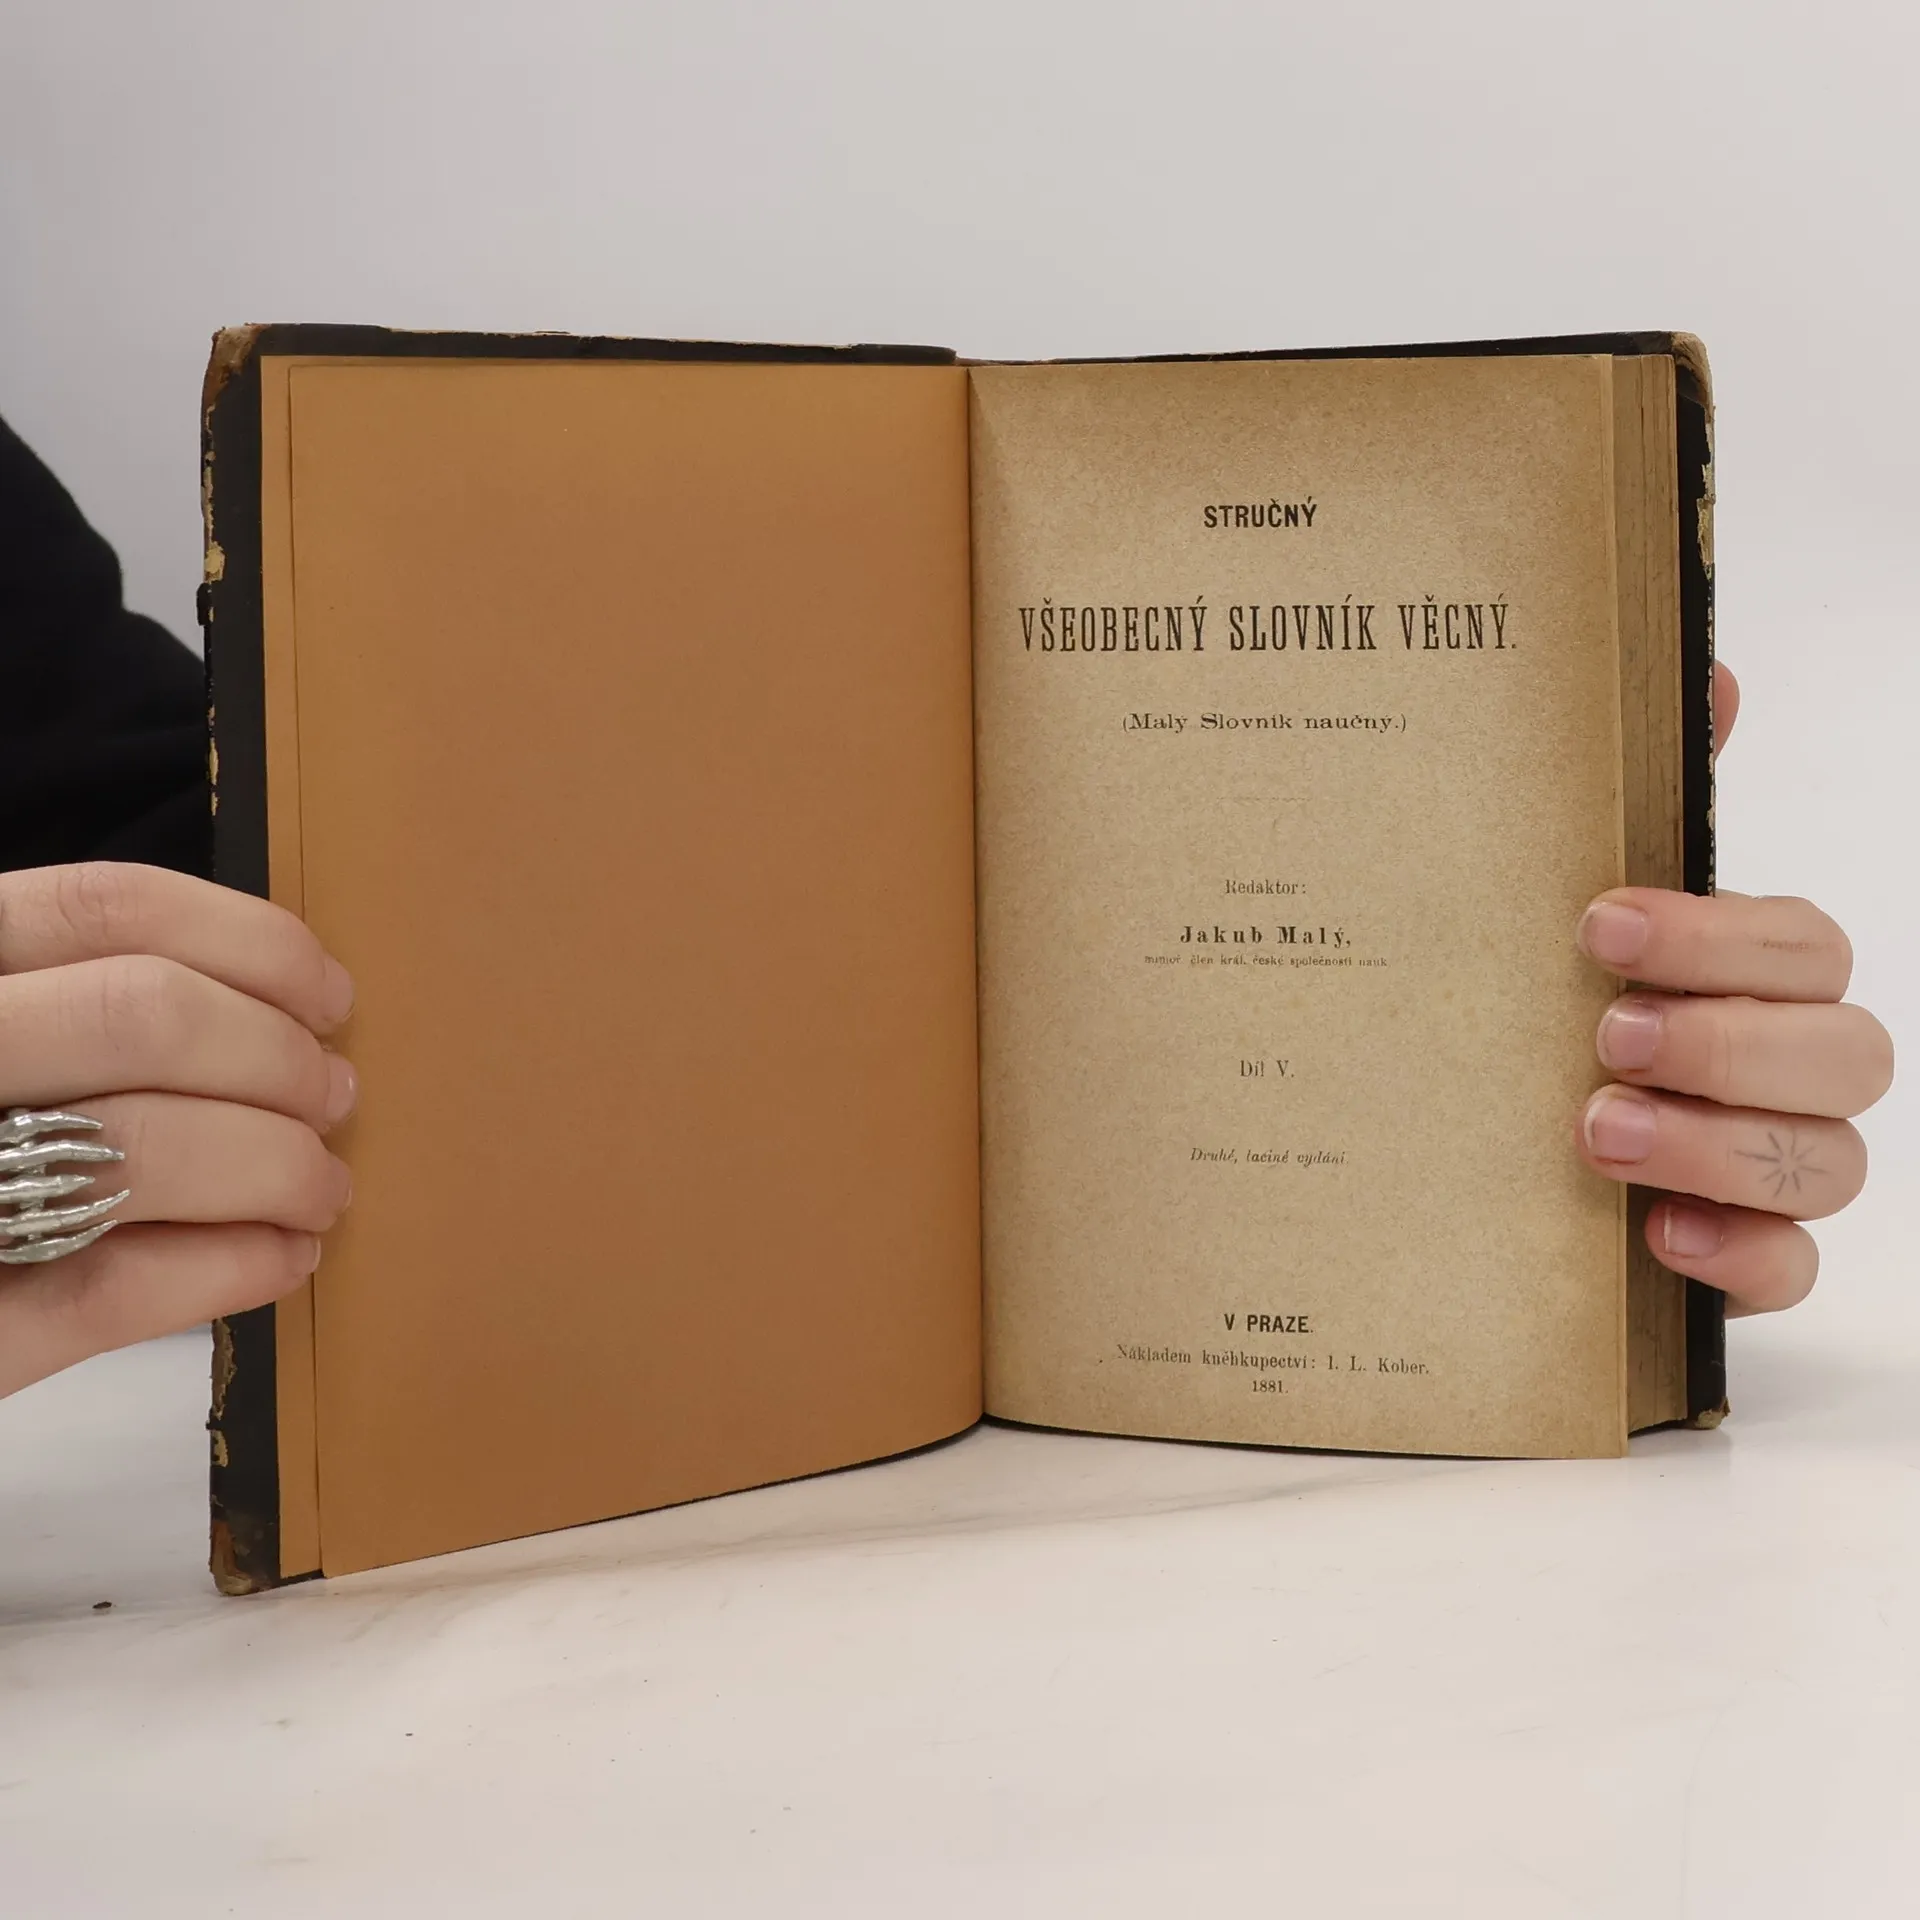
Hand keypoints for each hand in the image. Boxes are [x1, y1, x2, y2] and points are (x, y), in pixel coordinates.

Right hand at [0, 864, 355, 1396]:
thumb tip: (280, 1013)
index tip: (330, 997)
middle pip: (145, 1017)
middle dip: (279, 1061)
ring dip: (277, 1168)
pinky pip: (114, 1288)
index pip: (109, 910)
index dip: (253, 947)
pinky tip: (283, 1261)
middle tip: (334, 1101)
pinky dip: (230, 1268)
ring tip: (321, 1192)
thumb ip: (72, 1004)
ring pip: (141, 1146)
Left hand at [1576, 664, 1892, 1313]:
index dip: (1717, 934)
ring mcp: (1776, 1170)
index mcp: (1753, 977)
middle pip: (1847, 1054)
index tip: (1596, 926)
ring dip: (1718, 1143)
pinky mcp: (1745, 1258)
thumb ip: (1643, 798)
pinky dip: (1742, 1252)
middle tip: (1606, 1036)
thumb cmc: (1539, 1007)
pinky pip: (1795, 1269)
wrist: (1463, 1148)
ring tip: (1597, 1130)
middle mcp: (1786, 1071)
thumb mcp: (1558, 901)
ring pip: (1830, 1162)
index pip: (1804, 945)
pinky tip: (1658, 1236)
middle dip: (1728, 1041)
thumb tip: (1710, 676)